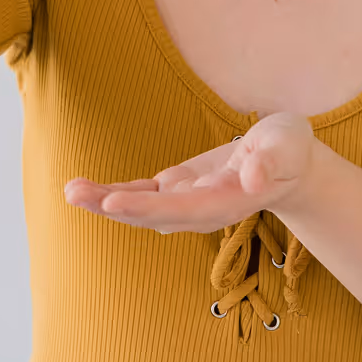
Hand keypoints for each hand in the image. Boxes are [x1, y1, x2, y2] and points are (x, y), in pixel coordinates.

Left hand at [64, 112, 318, 233]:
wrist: (290, 162)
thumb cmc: (290, 150)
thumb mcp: (289, 147)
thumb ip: (272, 161)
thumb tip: (255, 178)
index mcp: (228, 200)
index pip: (183, 209)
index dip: (147, 207)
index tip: (112, 201)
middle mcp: (203, 208)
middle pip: (153, 215)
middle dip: (113, 206)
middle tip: (75, 193)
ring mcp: (188, 200)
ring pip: (143, 207)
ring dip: (106, 201)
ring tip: (72, 189)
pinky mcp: (180, 188)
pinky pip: (144, 194)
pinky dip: (118, 191)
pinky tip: (89, 189)